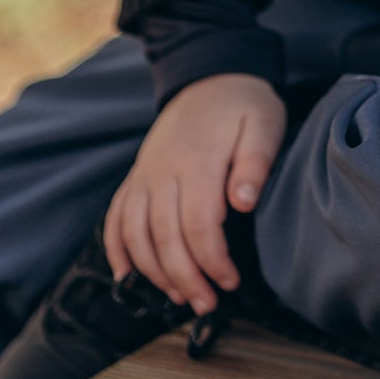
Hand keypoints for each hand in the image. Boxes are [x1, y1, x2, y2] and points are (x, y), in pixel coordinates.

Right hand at [104, 72, 286, 315]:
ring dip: (153, 272)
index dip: (212, 261)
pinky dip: (116, 249)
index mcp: (197, 160)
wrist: (210, 75)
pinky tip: (128, 275)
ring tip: (179, 295)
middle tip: (206, 303)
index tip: (230, 281)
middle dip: (184, 278)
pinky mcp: (136, 176)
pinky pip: (115, 217)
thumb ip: (255, 162)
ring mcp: (145, 173)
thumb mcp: (264, 123)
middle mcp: (163, 170)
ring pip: (135, 234)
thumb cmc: (242, 103)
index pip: (198, 225)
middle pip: (163, 237)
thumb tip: (242, 203)